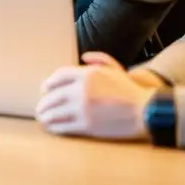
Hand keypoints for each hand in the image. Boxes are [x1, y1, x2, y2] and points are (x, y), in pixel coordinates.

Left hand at [35, 52, 153, 140]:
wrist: (145, 111)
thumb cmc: (130, 90)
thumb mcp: (116, 68)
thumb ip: (99, 58)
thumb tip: (82, 57)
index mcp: (88, 73)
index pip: (59, 76)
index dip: (48, 83)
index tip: (44, 89)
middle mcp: (82, 89)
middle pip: (53, 95)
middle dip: (44, 102)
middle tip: (40, 107)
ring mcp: (83, 108)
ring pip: (55, 112)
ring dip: (46, 116)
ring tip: (42, 118)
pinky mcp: (87, 125)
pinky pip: (64, 126)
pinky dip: (55, 127)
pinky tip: (52, 128)